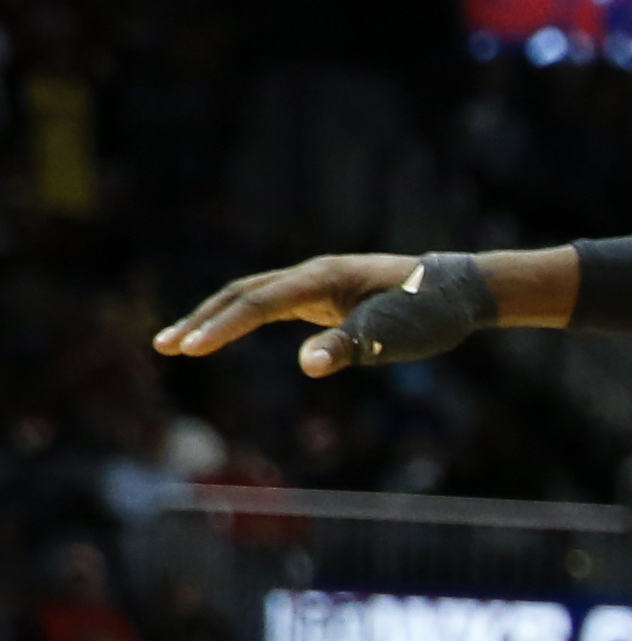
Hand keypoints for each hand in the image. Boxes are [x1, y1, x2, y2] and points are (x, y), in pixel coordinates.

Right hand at [153, 252, 477, 375]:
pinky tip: (227, 332)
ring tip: (182, 343)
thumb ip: (348, 346)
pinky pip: (271, 306)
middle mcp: (311, 275)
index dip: (221, 328)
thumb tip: (308, 365)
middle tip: (165, 347)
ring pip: (252, 297)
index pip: (257, 304)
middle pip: (241, 294)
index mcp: (320, 279)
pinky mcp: (324, 297)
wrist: (457, 291)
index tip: (190, 349)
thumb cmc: (427, 311)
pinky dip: (242, 318)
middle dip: (202, 320)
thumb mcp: (392, 334)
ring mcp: (315, 285)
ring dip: (215, 317)